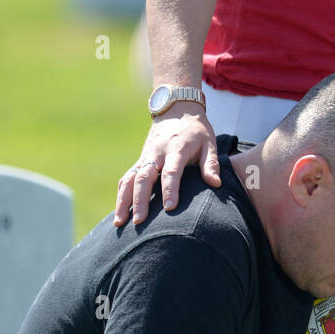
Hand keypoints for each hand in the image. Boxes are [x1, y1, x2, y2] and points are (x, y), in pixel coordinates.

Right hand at [114, 105, 220, 226]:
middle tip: (139, 222)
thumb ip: (211, 164)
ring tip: (119, 223)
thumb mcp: (209, 143)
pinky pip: (127, 178)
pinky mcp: (139, 160)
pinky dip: (121, 195)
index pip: (171, 171)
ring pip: (129, 179)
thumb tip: (216, 184)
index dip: (170, 189)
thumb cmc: (196, 131)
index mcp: (176, 149)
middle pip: (144, 177)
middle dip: (140, 200)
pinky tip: (119, 213)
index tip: (170, 208)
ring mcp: (145, 157)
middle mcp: (157, 153)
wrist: (176, 110)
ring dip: (123, 201)